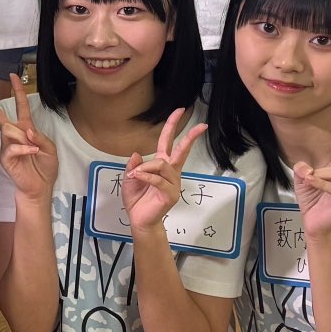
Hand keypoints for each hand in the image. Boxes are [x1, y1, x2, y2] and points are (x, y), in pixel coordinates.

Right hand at [0, 73, 57, 205]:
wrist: (39, 188)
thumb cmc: (44, 168)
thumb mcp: (50, 149)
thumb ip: (40, 137)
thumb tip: (26, 130)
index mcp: (26, 129)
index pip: (20, 106)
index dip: (18, 91)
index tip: (13, 75)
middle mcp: (14, 135)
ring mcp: (7, 146)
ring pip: (8, 129)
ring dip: (23, 137)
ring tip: (34, 150)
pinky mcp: (5, 158)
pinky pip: (11, 147)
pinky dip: (23, 148)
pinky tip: (31, 152)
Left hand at [122, 108, 209, 234]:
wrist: (139, 220)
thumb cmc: (137, 199)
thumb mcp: (129, 178)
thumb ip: (133, 165)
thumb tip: (137, 153)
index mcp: (162, 165)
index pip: (168, 142)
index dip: (172, 126)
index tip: (180, 111)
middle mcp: (171, 172)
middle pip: (181, 150)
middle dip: (190, 136)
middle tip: (201, 125)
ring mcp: (173, 183)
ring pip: (162, 164)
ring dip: (146, 167)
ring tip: (134, 174)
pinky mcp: (170, 193)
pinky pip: (158, 179)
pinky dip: (146, 176)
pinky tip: (137, 177)